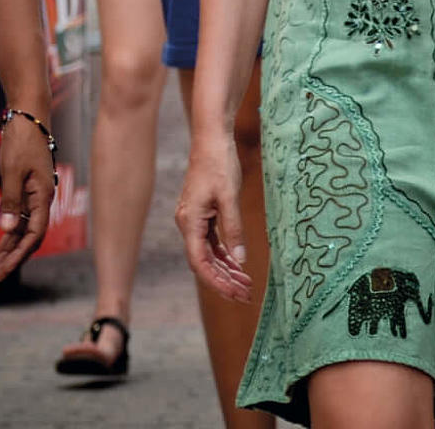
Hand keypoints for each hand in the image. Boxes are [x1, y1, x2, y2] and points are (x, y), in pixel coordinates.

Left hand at [0, 109, 55, 281]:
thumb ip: (11, 200)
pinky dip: (12, 233)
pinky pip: (22, 218)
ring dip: (12, 248)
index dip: (18, 256)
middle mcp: (43, 199)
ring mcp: (36, 195)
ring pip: (26, 229)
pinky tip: (1, 244)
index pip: (34, 234)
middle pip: (31, 237)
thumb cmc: (22, 142)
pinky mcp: (29, 190)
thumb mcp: (13, 171)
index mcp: (43, 195)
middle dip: (15, 258)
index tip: (2, 271)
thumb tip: (8, 230)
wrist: (29, 117)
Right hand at [178, 129, 253, 302]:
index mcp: (190, 222)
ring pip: (209, 253)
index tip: (236, 294)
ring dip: (226, 269)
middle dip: (224, 280)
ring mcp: (194, 220)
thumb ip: (234, 229)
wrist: (212, 139)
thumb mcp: (230, 197)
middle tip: (246, 295)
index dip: (217, 282)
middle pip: (204, 262)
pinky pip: (212, 241)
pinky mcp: (203, 214)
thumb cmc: (220, 164)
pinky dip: (225, 254)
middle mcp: (188, 224)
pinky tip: (238, 264)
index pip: (200, 263)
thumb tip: (240, 261)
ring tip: (246, 284)